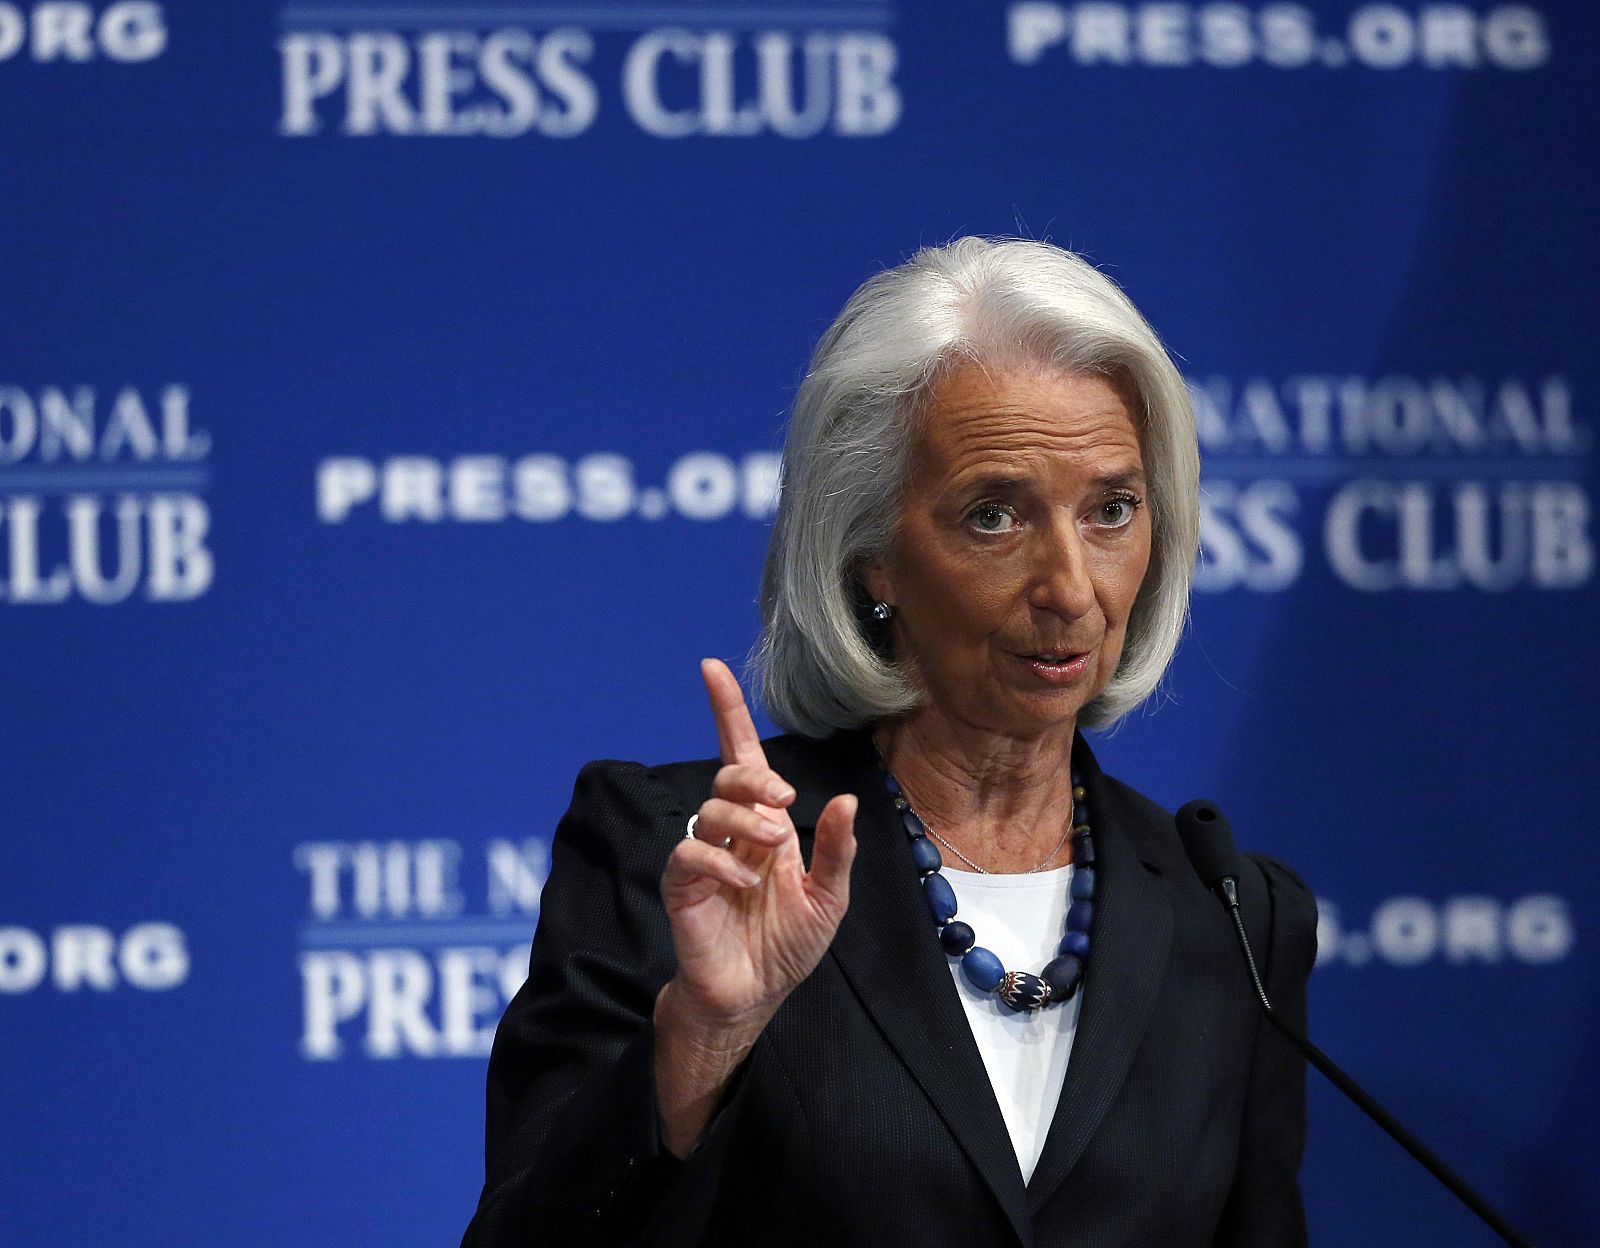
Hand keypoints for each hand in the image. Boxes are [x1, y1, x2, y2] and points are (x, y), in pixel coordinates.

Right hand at [652, 659, 856, 1155]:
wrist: (754, 995)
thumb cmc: (787, 945)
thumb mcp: (829, 898)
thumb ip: (836, 851)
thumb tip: (844, 799)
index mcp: (765, 824)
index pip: (742, 757)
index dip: (728, 712)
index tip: (711, 668)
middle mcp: (731, 832)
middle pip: (730, 776)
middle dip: (754, 779)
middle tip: (783, 806)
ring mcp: (703, 856)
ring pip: (710, 809)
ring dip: (745, 821)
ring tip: (771, 852)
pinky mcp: (682, 886)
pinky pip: (690, 853)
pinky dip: (719, 861)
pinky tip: (742, 881)